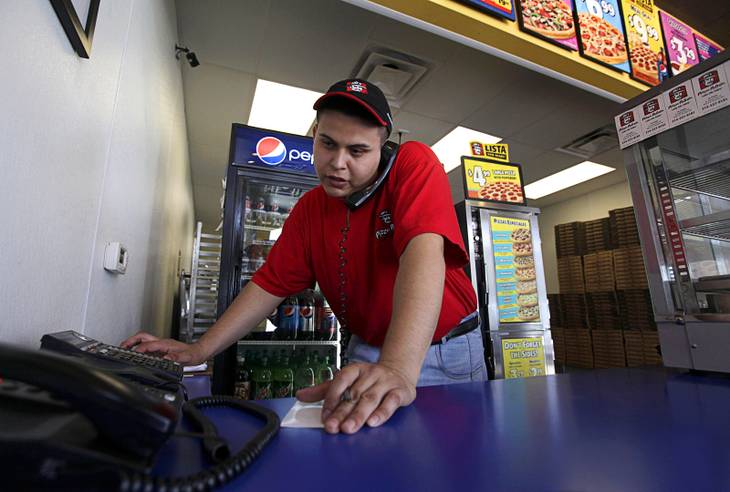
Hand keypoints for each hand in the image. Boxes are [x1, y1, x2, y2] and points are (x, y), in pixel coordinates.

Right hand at [119, 331, 205, 365]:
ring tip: (124, 350)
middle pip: (142, 337)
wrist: (199, 352)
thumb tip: (167, 359)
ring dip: (132, 343)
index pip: (148, 345)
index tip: (133, 355)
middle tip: (121, 347)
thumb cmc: (193, 354)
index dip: (139, 350)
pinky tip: (136, 355)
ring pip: (143, 340)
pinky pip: (146, 346)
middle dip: (130, 341)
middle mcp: (161, 343)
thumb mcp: (187, 358)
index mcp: (165, 344)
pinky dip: (138, 348)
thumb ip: (177, 358)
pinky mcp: (160, 349)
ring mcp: (160, 345)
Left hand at [295, 362, 415, 433]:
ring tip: (348, 428)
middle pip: (354, 394)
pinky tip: (373, 422)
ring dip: (359, 414)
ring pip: (370, 399)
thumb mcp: (347, 381)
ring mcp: (386, 382)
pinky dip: (382, 412)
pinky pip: (391, 402)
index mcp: (355, 369)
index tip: (324, 415)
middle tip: (332, 427)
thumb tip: (300, 396)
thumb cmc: (369, 380)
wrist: (399, 371)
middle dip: (342, 412)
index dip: (332, 397)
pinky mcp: (400, 392)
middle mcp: (370, 374)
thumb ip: (325, 390)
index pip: (341, 380)